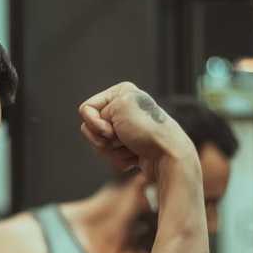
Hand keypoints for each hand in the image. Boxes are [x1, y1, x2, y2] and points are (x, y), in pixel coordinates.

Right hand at [78, 82, 196, 182]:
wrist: (166, 155)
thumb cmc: (146, 129)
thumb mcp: (119, 106)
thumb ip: (95, 113)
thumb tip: (100, 130)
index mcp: (120, 93)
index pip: (86, 109)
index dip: (95, 122)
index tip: (112, 127)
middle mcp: (122, 109)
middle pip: (90, 129)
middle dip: (103, 139)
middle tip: (123, 138)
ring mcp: (124, 130)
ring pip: (98, 145)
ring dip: (112, 151)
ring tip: (131, 148)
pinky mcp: (127, 148)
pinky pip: (109, 156)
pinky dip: (120, 159)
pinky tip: (134, 156)